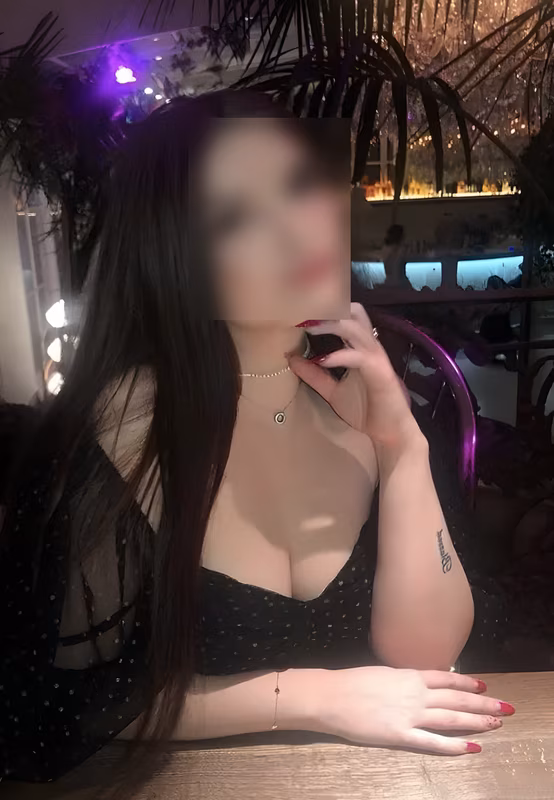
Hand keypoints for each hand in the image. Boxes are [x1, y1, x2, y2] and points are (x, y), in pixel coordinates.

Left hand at [289, 304, 420, 450]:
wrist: (389, 433)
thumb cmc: (365, 411)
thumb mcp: (332, 391)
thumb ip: (314, 375)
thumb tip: (291, 359)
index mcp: (358, 347)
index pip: (345, 317)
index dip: (325, 309)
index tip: (299, 309)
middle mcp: (368, 346)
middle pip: (352, 312)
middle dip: (328, 309)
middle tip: (302, 312)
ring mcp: (375, 357)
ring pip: (356, 328)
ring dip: (331, 325)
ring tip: (309, 327)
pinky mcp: (380, 372)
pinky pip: (359, 356)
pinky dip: (339, 355)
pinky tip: (323, 360)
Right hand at [312, 666, 514, 754]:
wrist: (331, 695)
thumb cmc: (351, 682)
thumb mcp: (381, 673)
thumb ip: (401, 680)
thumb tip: (415, 682)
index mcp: (408, 676)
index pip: (446, 679)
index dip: (467, 684)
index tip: (484, 687)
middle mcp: (415, 693)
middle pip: (456, 699)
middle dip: (483, 703)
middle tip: (505, 707)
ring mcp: (409, 714)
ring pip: (451, 719)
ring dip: (476, 721)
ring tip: (496, 724)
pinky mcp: (400, 735)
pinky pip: (432, 741)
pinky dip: (454, 745)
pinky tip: (471, 747)